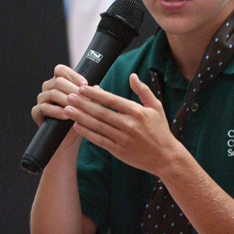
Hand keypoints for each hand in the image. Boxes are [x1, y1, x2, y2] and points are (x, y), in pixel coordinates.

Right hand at [31, 64, 87, 147]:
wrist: (69, 140)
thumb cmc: (79, 120)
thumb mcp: (88, 106)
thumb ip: (92, 96)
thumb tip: (97, 87)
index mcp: (59, 82)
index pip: (61, 70)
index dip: (73, 75)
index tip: (85, 84)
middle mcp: (48, 88)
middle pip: (57, 81)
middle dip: (72, 89)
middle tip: (83, 97)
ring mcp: (41, 99)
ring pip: (51, 93)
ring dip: (66, 100)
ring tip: (76, 107)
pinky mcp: (36, 112)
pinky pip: (44, 108)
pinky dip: (57, 111)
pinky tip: (67, 115)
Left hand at [63, 73, 179, 174]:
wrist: (166, 157)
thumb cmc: (160, 130)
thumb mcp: (156, 107)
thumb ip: (143, 90)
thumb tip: (132, 76)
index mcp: (136, 112)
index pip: (112, 100)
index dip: (96, 94)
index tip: (83, 88)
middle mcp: (128, 125)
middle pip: (101, 112)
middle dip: (83, 103)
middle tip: (68, 96)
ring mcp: (122, 138)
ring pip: (97, 126)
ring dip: (81, 117)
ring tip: (67, 110)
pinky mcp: (118, 151)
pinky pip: (99, 140)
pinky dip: (87, 133)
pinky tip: (77, 127)